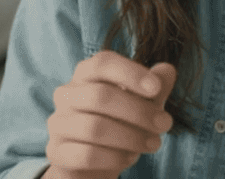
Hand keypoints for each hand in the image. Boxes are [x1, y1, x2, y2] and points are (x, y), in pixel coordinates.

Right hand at [44, 50, 176, 178]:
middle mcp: (66, 94)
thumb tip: (167, 70)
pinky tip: (130, 157)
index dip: (131, 73)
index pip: (103, 63)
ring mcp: (58, 123)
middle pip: (101, 96)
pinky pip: (86, 154)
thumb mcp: (142, 103)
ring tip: (153, 144)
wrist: (95, 162)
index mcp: (86, 74)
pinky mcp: (56, 152)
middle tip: (164, 124)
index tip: (156, 88)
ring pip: (94, 128)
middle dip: (139, 111)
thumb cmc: (120, 123)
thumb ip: (155, 86)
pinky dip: (114, 157)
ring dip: (131, 137)